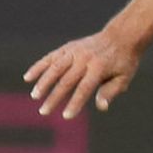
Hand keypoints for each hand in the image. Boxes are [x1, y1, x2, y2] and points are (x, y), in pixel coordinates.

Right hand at [24, 30, 140, 118]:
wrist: (121, 36)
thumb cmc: (124, 61)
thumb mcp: (124, 77)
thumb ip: (111, 91)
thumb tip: (101, 107)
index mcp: (99, 67)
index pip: (84, 88)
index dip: (75, 103)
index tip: (66, 117)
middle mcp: (85, 58)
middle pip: (66, 80)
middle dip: (54, 97)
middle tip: (44, 112)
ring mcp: (75, 51)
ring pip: (55, 68)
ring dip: (43, 82)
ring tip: (35, 96)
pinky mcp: (67, 47)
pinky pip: (50, 57)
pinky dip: (38, 67)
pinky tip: (27, 77)